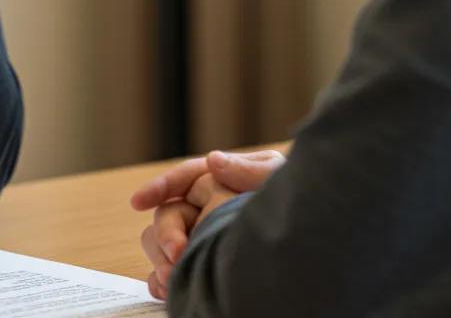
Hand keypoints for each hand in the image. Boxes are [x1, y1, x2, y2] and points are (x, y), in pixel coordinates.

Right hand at [131, 148, 286, 300]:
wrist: (313, 246)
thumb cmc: (299, 205)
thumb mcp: (277, 179)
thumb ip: (248, 169)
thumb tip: (213, 161)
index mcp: (222, 180)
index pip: (184, 179)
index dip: (160, 187)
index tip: (138, 201)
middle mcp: (207, 207)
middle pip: (169, 214)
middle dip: (166, 233)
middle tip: (177, 253)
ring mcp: (203, 238)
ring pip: (162, 243)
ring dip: (160, 258)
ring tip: (172, 276)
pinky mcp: (202, 268)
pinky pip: (170, 273)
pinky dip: (162, 280)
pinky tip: (166, 289)